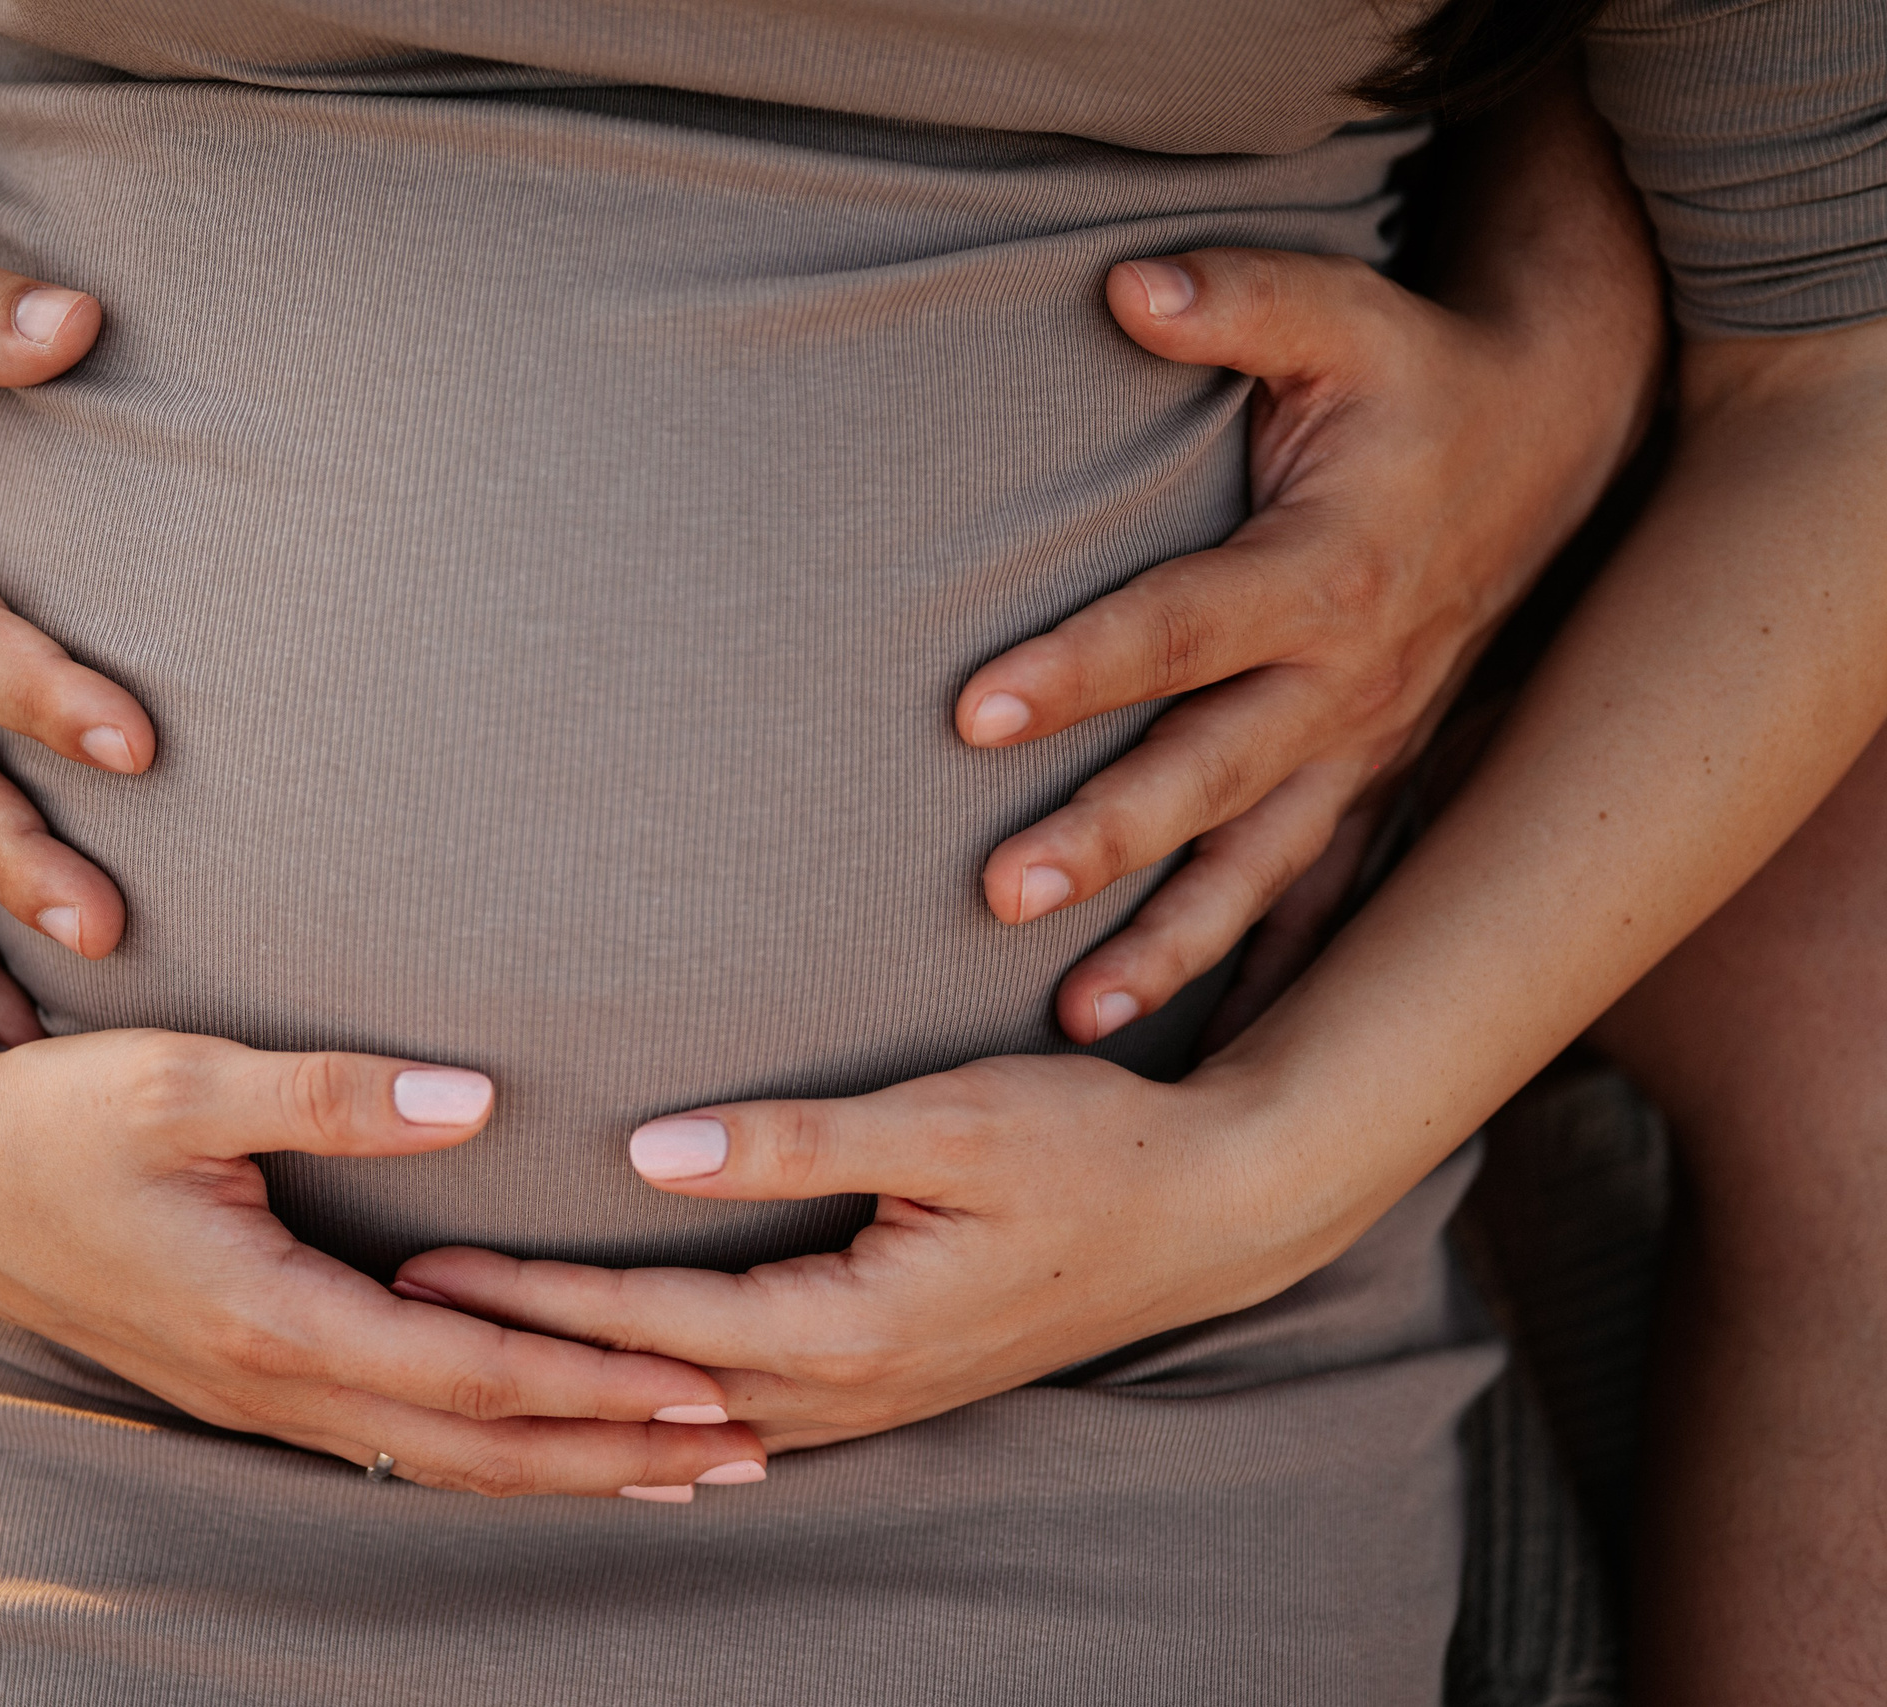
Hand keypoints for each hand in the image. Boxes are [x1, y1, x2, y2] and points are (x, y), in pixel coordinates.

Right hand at [0, 1025, 768, 1496]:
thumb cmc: (53, 1118)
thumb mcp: (182, 1080)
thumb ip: (331, 1090)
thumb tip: (477, 1099)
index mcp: (272, 1314)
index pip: (474, 1374)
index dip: (598, 1385)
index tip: (710, 1382)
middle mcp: (275, 1380)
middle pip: (481, 1449)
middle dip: (620, 1454)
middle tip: (750, 1449)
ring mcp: (259, 1395)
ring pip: (441, 1463)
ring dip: (569, 1468)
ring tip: (681, 1469)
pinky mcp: (248, 1380)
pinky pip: (396, 1444)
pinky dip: (490, 1454)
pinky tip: (538, 1443)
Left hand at [392, 1053, 1351, 1452]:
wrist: (1216, 1211)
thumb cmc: (1091, 1149)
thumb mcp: (947, 1123)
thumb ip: (794, 1140)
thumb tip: (649, 1155)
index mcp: (852, 1327)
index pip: (651, 1323)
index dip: (533, 1296)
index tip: (428, 1272)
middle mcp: (852, 1386)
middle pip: (652, 1384)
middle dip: (529, 1354)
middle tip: (407, 1323)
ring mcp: (877, 1398)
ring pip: (698, 1415)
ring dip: (592, 1390)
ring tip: (488, 1366)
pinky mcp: (895, 1381)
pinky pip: (751, 1411)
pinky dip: (671, 1404)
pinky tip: (631, 1400)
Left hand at [968, 93, 1661, 1047]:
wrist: (1560, 438)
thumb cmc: (1422, 377)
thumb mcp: (1345, 315)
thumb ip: (1239, 301)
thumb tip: (1125, 284)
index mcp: (1322, 570)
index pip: (1178, 625)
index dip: (1080, 666)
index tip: (972, 713)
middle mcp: (1344, 678)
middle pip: (1209, 769)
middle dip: (1108, 834)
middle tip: (999, 891)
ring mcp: (1365, 746)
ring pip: (1263, 863)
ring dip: (1175, 940)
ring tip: (1081, 1015)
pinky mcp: (1376, 780)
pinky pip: (1323, 896)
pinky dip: (1271, 972)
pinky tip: (1209, 1049)